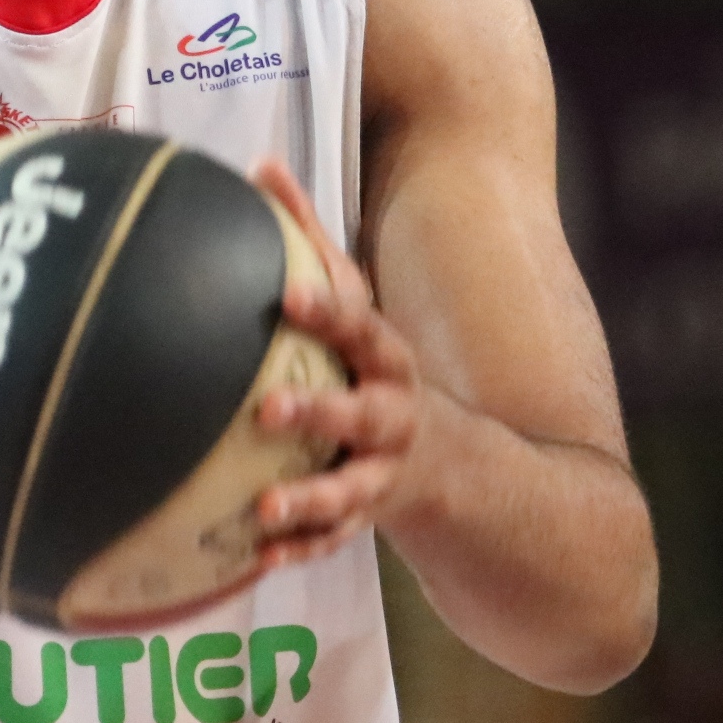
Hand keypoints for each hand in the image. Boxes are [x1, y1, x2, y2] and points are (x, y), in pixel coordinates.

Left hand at [247, 158, 433, 568]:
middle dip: (321, 411)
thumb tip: (260, 164)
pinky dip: (300, 549)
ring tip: (265, 509)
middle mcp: (392, 415)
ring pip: (350, 489)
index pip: (361, 325)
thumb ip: (311, 242)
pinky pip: (334, 539)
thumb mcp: (360, 309)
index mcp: (386, 358)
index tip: (287, 297)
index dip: (328, 311)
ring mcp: (384, 471)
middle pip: (363, 411)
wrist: (466, 470)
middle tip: (268, 409)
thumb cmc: (379, 368)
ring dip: (310, 499)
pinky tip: (256, 558)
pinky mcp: (369, 517)